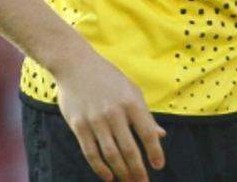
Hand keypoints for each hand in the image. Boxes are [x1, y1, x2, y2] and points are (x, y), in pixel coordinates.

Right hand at [53, 49, 165, 181]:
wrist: (76, 66)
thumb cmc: (108, 78)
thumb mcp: (132, 91)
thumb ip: (145, 115)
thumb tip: (160, 135)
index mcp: (132, 102)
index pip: (147, 133)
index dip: (154, 152)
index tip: (158, 166)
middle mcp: (114, 113)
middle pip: (129, 149)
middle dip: (137, 169)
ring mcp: (95, 121)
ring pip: (110, 154)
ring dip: (121, 172)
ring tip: (129, 181)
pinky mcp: (79, 126)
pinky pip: (90, 152)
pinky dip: (100, 167)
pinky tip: (109, 176)